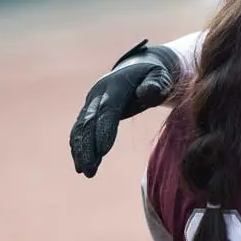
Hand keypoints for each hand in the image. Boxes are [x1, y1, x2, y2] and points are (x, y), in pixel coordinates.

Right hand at [69, 40, 179, 176]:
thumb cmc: (156, 76)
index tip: (102, 152)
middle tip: (88, 169)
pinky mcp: (90, 110)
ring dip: (81, 150)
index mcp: (116, 86)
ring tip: (85, 172)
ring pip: (81, 127)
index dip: (103, 130)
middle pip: (89, 122)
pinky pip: (81, 130)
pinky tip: (81, 164)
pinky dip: (79, 146)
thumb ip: (156, 84)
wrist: (140, 68)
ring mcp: (92, 102)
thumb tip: (147, 92)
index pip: (107, 110)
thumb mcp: (161, 77)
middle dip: (88, 146)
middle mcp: (99, 94)